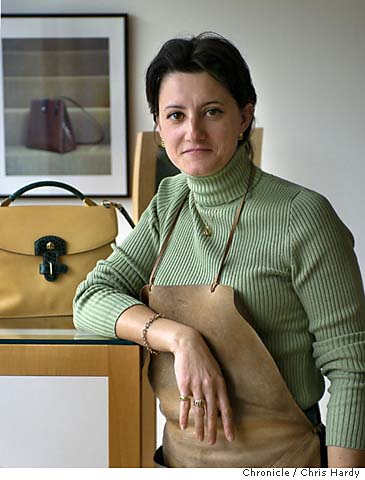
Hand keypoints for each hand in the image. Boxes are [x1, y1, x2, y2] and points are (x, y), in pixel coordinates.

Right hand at [172, 328, 234, 444]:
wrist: (189, 345)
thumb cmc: (203, 358)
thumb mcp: (216, 371)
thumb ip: (218, 387)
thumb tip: (220, 404)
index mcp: (220, 384)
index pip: (226, 408)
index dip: (228, 424)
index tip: (231, 437)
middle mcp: (209, 387)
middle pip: (213, 413)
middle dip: (213, 429)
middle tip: (213, 442)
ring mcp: (197, 386)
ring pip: (199, 411)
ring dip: (200, 427)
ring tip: (200, 438)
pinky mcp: (184, 385)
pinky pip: (185, 404)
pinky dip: (184, 416)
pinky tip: (184, 426)